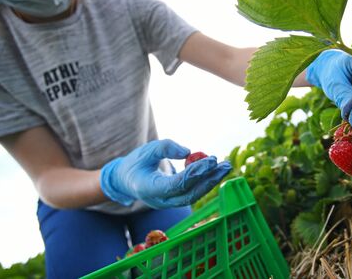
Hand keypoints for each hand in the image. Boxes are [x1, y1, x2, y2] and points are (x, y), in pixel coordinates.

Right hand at [100, 139, 231, 208]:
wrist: (125, 180)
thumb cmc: (136, 162)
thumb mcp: (147, 149)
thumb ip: (166, 148)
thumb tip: (188, 152)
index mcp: (148, 188)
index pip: (176, 184)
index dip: (195, 173)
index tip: (210, 160)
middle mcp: (160, 200)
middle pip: (189, 194)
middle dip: (209, 180)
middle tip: (225, 164)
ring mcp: (167, 203)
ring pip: (193, 196)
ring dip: (211, 182)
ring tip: (225, 167)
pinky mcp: (174, 201)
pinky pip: (192, 193)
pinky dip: (205, 183)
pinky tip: (215, 171)